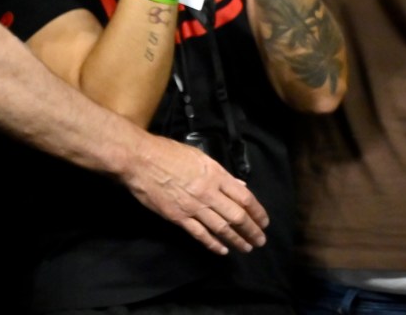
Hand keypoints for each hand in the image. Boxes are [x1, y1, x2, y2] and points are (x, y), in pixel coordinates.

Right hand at [121, 133, 269, 253]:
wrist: (141, 160)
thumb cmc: (170, 153)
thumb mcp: (201, 157)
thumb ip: (222, 174)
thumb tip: (240, 186)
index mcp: (217, 176)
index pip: (245, 197)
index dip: (258, 212)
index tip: (264, 222)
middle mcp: (209, 193)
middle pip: (237, 216)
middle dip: (251, 230)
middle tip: (260, 241)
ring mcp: (193, 207)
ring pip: (221, 228)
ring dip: (236, 240)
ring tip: (247, 248)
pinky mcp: (177, 217)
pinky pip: (199, 234)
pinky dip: (212, 244)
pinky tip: (222, 250)